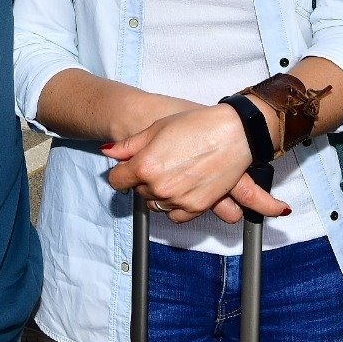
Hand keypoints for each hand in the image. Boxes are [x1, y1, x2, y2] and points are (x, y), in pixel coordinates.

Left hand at [104, 105, 289, 224]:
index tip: (127, 168)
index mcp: (144, 166)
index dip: (121, 172)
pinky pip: (175, 216)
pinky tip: (181, 189)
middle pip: (137, 191)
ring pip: (155, 204)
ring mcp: (178, 199)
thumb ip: (129, 145)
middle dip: (143, 179)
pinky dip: (174, 206)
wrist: (234, 133)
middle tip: (159, 163)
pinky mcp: (196, 207)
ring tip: (173, 173)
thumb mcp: (156, 129)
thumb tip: (108, 152)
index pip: (116, 180)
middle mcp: (158, 187)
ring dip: (158, 193)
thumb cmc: (196, 125)